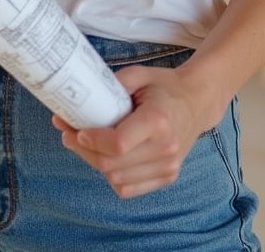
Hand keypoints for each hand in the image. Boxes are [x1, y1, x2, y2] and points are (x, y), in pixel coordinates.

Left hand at [53, 62, 217, 197]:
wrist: (197, 102)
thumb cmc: (165, 86)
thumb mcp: (140, 74)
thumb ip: (114, 83)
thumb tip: (83, 95)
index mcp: (159, 121)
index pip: (119, 144)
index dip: (93, 141)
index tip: (77, 130)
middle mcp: (166, 148)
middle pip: (113, 164)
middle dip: (84, 151)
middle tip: (67, 135)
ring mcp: (169, 167)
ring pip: (117, 179)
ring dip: (95, 163)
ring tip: (83, 145)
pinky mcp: (167, 177)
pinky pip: (128, 189)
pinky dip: (112, 176)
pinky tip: (104, 158)